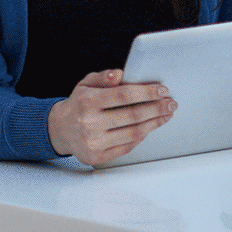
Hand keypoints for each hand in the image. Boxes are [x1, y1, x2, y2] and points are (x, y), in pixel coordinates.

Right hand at [48, 69, 176, 165]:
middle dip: (156, 108)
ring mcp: (94, 142)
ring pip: (134, 133)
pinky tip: (150, 127)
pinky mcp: (99, 156)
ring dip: (154, 123)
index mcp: (86, 101)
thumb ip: (103, 77)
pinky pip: (128, 146)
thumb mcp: (85, 84)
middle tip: (170, 103)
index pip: (123, 95)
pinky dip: (142, 136)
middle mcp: (90, 123)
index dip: (146, 92)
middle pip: (132, 116)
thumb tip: (120, 74)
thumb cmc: (78, 104)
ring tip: (165, 115)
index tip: (162, 90)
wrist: (60, 129)